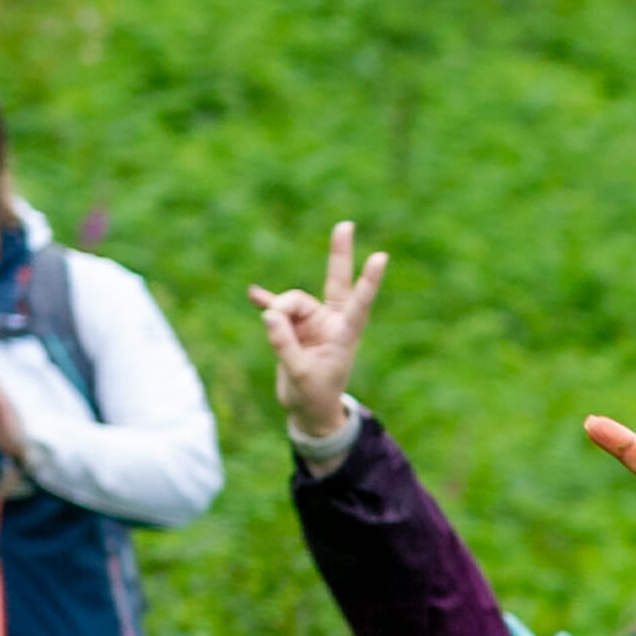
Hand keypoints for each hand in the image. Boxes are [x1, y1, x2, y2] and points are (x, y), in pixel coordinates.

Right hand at [250, 223, 387, 455]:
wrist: (308, 411)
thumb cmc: (313, 397)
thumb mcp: (299, 375)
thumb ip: (283, 344)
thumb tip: (268, 312)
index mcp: (344, 335)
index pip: (359, 304)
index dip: (369, 281)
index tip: (382, 257)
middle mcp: (332, 323)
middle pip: (335, 283)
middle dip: (339, 254)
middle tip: (347, 224)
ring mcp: (314, 321)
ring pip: (290, 302)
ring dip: (278, 313)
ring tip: (272, 333)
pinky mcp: (294, 325)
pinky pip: (277, 308)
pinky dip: (267, 303)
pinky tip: (253, 294)